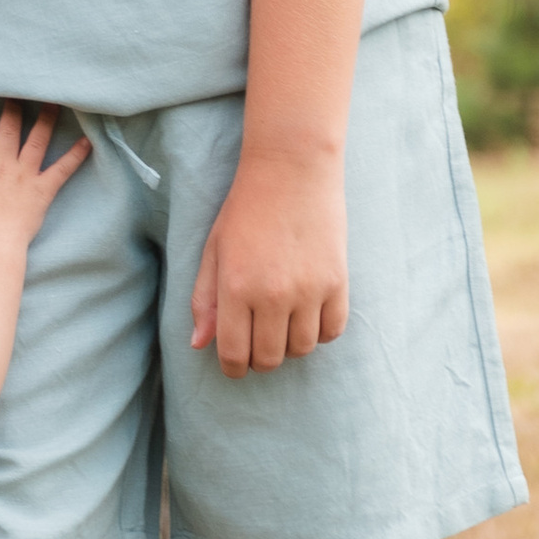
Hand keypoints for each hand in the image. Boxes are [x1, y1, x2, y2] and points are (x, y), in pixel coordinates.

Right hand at [0, 103, 87, 251]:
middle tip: (20, 92)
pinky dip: (76, 155)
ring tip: (55, 102)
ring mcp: (24, 175)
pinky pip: (62, 169)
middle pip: (10, 129)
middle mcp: (3, 165)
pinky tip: (89, 140)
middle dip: (15, 109)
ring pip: (37, 141)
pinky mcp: (42, 189)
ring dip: (47, 120)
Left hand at [189, 142, 347, 375]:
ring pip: (301, 349)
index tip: (235, 363)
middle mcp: (273, 295)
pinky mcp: (337, 282)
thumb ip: (204, 300)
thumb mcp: (214, 250)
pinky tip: (308, 314)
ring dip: (289, 345)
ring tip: (282, 324)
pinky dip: (319, 332)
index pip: (235, 355)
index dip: (233, 368)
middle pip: (270, 358)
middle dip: (259, 359)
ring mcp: (309, 290)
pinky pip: (332, 331)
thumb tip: (200, 345)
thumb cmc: (245, 209)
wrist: (292, 170)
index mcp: (236, 288)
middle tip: (257, 341)